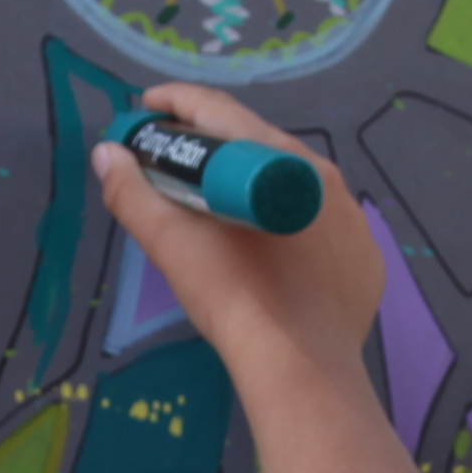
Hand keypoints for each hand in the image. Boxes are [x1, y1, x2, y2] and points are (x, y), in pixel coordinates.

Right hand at [93, 83, 384, 368]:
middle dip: (212, 143)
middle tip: (174, 158)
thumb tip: (106, 154)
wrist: (302, 369)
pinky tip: (271, 248)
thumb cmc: (232, 297)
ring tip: (220, 204)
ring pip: (293, 182)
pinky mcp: (365, 254)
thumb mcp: (171, 243)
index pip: (218, 111)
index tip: (145, 109)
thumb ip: (133, 193)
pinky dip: (291, 223)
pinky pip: (322, 222)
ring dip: (253, 181)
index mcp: (274, 157)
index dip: (175, 103)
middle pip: (257, 142)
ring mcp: (351, 214)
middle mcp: (322, 172)